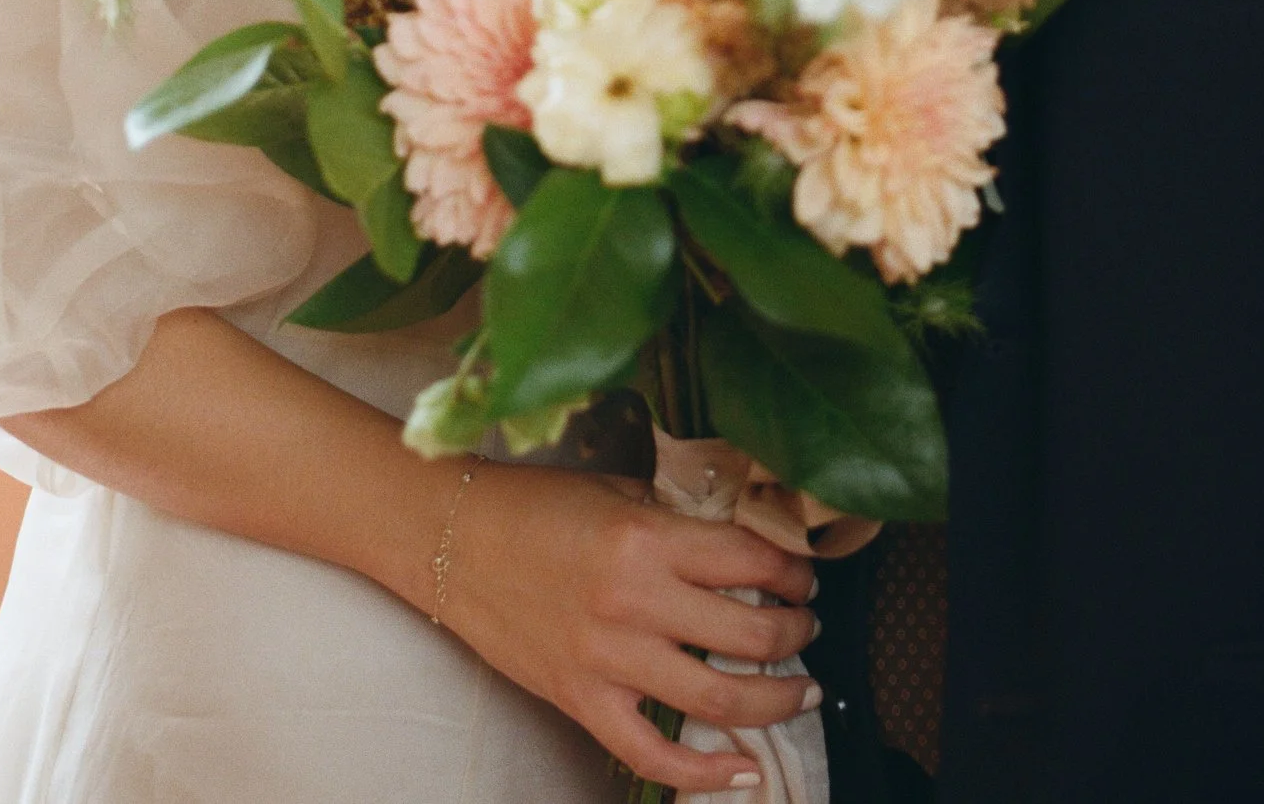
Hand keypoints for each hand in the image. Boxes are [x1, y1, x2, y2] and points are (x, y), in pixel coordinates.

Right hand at [426, 461, 821, 790]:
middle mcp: (634, 601)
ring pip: (717, 699)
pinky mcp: (580, 700)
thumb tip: (747, 544)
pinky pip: (652, 755)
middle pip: (749, 634)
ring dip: (774, 700)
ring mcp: (607, 658)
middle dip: (797, 633)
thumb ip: (681, 521)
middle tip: (808, 628)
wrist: (455, 539)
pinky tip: (743, 770)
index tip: (805, 577)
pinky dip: (704, 772)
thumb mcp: (622, 491)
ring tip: (800, 690)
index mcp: (648, 538)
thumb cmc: (539, 507)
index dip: (794, 572)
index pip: (751, 561)